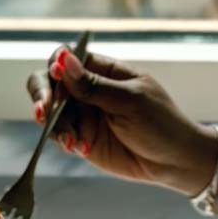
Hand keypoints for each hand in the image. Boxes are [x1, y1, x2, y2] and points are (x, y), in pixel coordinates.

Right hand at [26, 48, 217, 195]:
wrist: (175, 161)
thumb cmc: (161, 123)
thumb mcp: (130, 101)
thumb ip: (94, 86)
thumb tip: (63, 61)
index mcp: (104, 71)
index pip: (68, 57)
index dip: (56, 65)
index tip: (55, 77)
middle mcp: (89, 89)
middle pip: (50, 81)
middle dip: (42, 95)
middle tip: (45, 112)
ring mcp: (84, 114)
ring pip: (50, 111)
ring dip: (54, 124)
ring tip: (72, 140)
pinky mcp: (82, 138)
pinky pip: (60, 135)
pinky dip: (63, 140)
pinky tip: (80, 148)